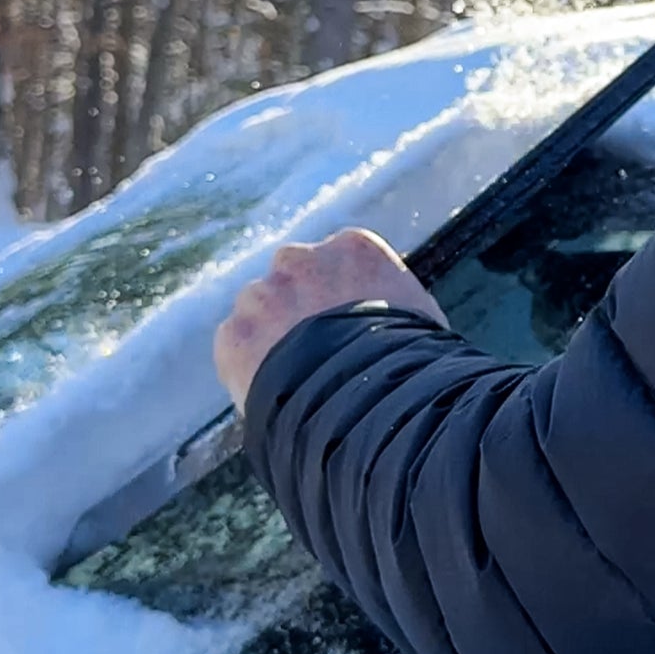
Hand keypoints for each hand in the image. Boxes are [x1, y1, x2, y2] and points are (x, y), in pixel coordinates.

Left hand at [214, 229, 447, 413]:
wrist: (371, 406)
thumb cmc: (414, 365)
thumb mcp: (420, 320)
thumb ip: (392, 302)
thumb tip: (393, 319)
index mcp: (353, 247)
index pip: (339, 266)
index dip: (342, 302)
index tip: (350, 332)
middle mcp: (301, 259)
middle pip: (294, 282)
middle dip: (301, 312)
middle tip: (319, 358)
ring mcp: (262, 294)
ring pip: (259, 313)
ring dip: (272, 340)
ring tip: (298, 385)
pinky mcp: (234, 335)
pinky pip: (237, 348)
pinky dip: (249, 370)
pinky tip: (277, 395)